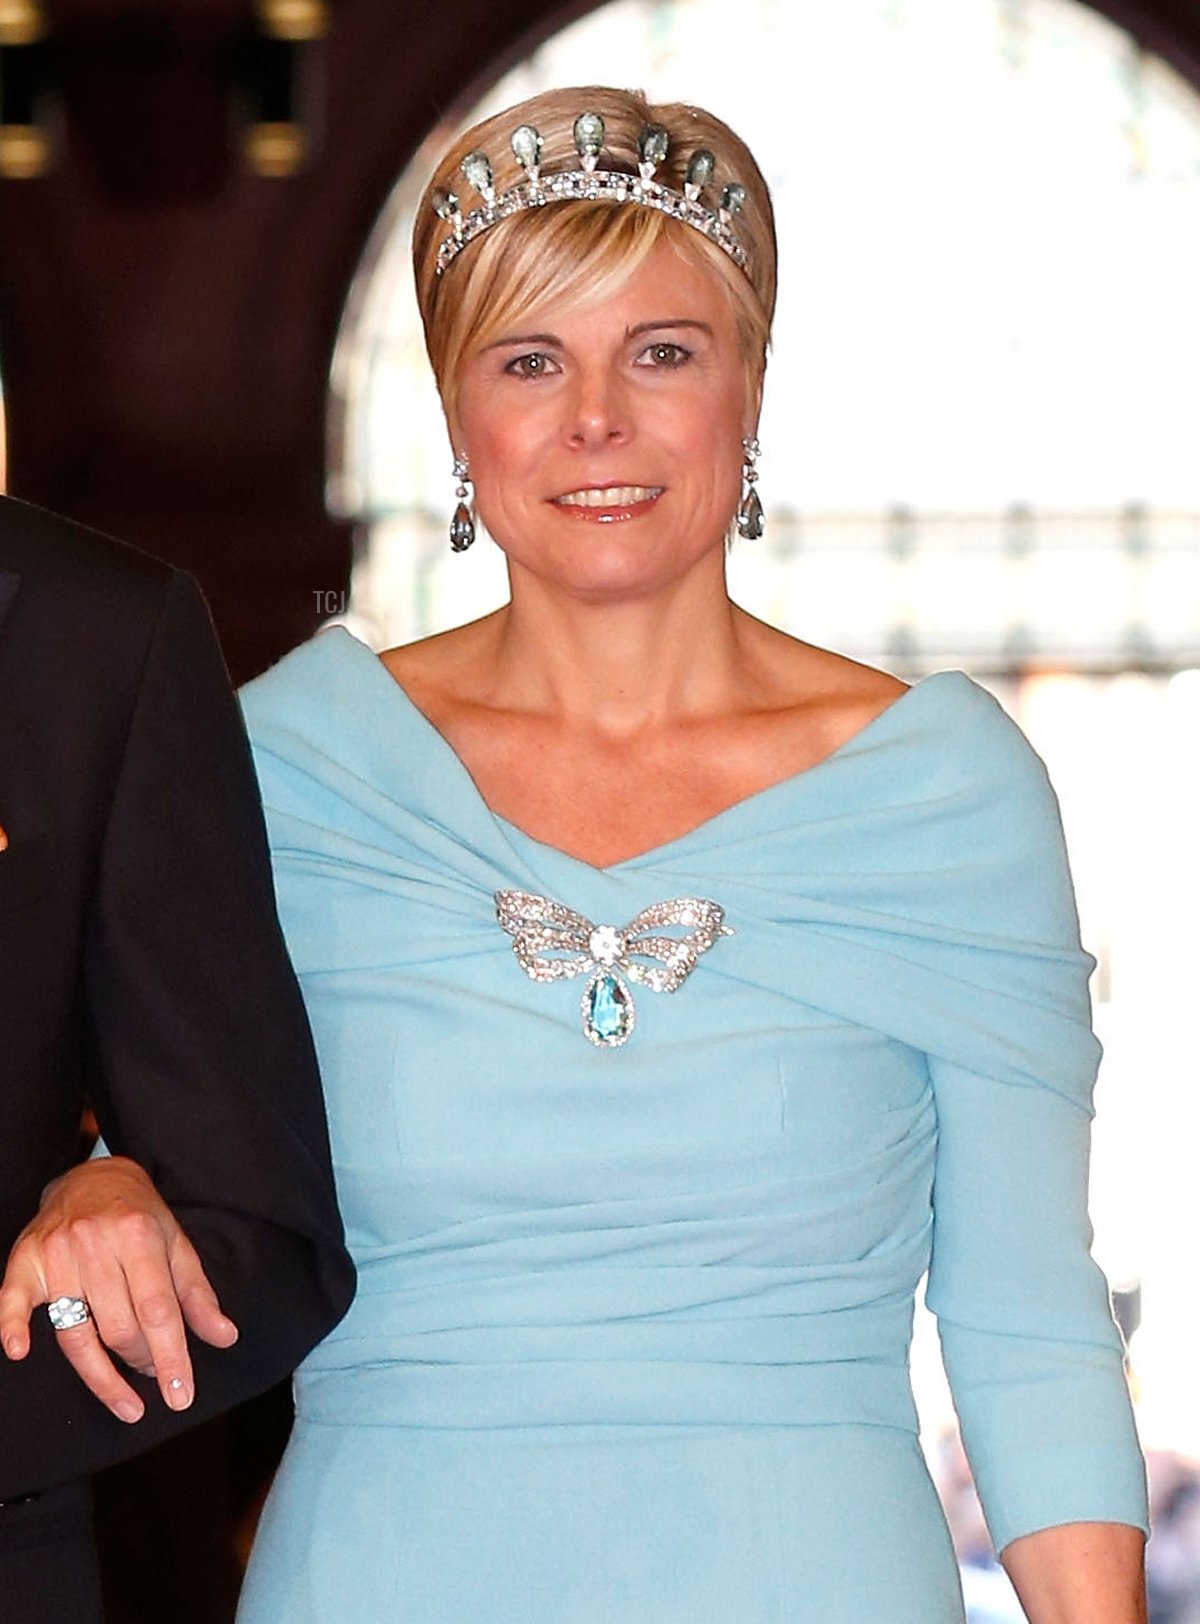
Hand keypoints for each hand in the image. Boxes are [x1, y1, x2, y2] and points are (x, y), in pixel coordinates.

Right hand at [0, 1156, 237, 1422]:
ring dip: (101, 1376)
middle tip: (156, 1374)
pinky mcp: (25, 1260)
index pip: (158, 1311)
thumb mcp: (176, 1245)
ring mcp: (57, 1253)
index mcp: (139, 1236)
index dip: (172, 1357)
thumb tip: (225, 1338)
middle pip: (118, 1327)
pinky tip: (19, 1352)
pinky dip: (13, 1327)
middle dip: (142, 1361)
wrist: (92, 1176)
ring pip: (75, 1332)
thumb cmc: (139, 1216)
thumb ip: (198, 1294)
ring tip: (127, 1400)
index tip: (181, 1396)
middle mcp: (96, 1243)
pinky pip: (14, 1301)